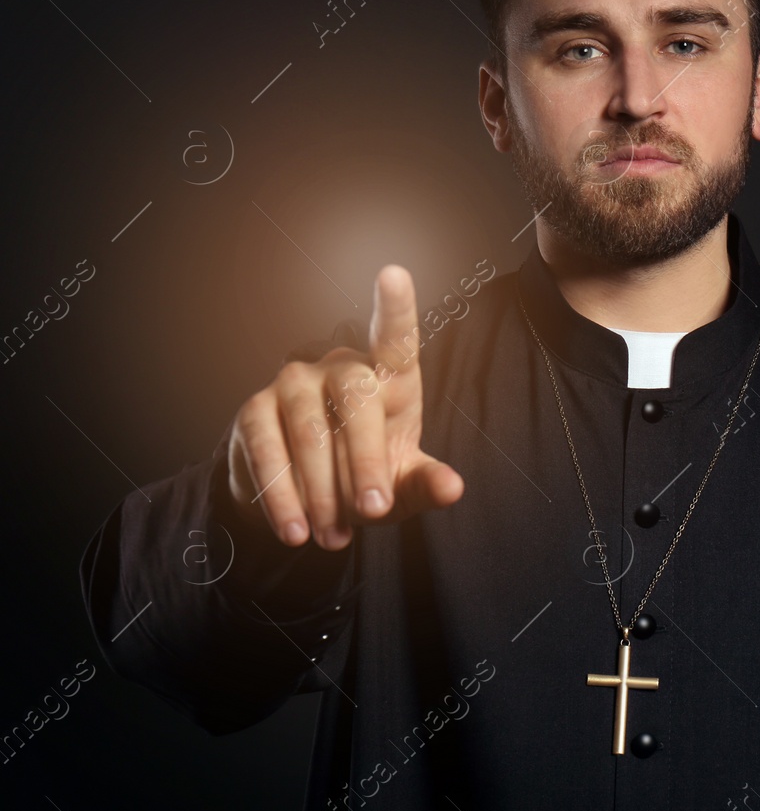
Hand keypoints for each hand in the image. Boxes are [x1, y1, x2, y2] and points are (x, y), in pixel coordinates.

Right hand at [226, 265, 463, 548]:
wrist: (308, 498)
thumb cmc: (370, 475)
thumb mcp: (404, 485)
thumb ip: (427, 485)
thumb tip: (453, 488)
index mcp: (390, 376)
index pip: (395, 336)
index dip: (395, 307)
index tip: (393, 273)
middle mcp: (341, 366)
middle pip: (357, 397)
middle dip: (366, 460)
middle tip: (373, 511)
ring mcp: (294, 382)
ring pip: (308, 428)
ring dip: (322, 488)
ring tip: (335, 536)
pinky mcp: (254, 410)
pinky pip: (267, 449)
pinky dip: (282, 494)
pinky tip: (294, 530)